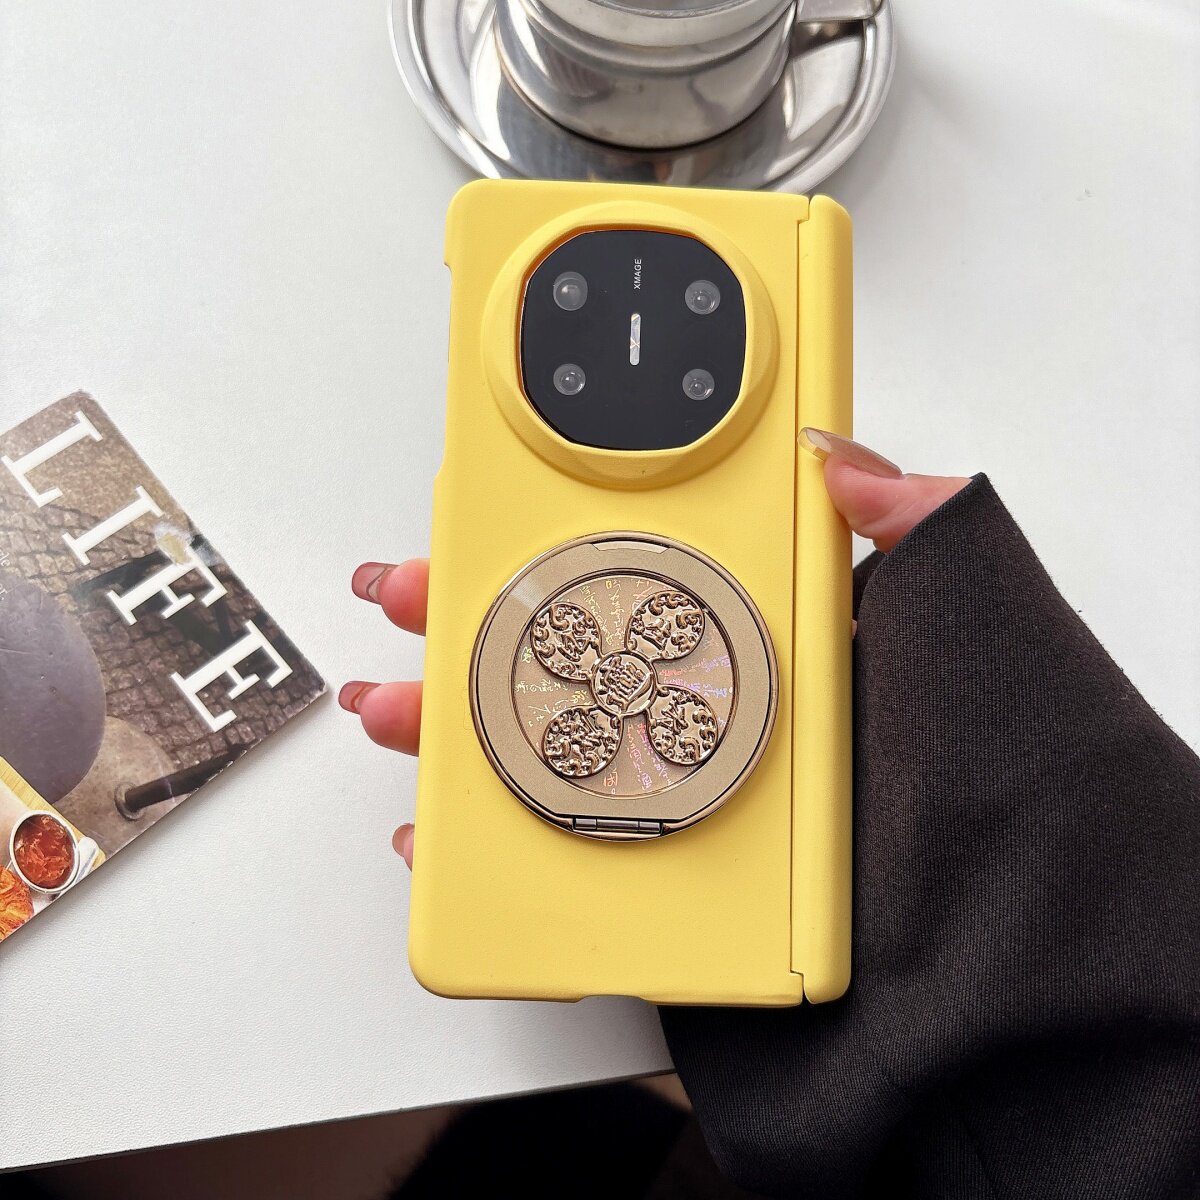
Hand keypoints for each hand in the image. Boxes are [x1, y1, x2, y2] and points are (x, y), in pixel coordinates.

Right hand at [341, 431, 969, 868]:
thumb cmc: (993, 779)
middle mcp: (724, 721)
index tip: (499, 512)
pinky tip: (437, 831)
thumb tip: (847, 456)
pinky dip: (483, 850)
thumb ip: (921, 523)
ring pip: (546, 757)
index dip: (565, 536)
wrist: (1009, 962)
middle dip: (474, 618)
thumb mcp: (962, 625)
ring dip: (451, 728)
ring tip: (391, 706)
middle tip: (410, 591)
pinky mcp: (671, 889)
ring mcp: (692, 808)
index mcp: (779, 649)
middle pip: (572, 658)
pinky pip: (559, 863)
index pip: (655, 570)